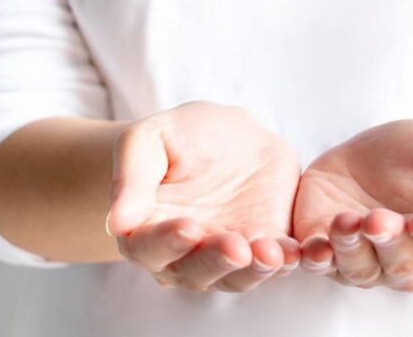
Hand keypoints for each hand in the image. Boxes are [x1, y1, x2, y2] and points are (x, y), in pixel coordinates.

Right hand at [106, 101, 300, 291]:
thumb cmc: (182, 137)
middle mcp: (184, 255)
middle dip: (215, 260)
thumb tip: (117, 222)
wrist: (232, 136)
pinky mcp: (266, 250)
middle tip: (234, 246)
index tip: (187, 226)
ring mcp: (227, 257)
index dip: (167, 241)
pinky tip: (296, 252)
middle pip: (194, 271)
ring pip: (237, 276)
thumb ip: (131, 177)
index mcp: (145, 230)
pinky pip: (275, 264)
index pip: (148, 247)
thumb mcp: (149, 139)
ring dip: (254, 269)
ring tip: (270, 252)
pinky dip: (285, 261)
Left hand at [293, 120, 412, 291]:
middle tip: (380, 218)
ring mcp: (363, 258)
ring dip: (349, 250)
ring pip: (358, 269)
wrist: (380, 154)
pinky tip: (309, 248)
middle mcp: (405, 259)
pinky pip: (319, 263)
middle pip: (399, 264)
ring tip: (345, 222)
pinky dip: (313, 260)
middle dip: (388, 243)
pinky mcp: (326, 247)